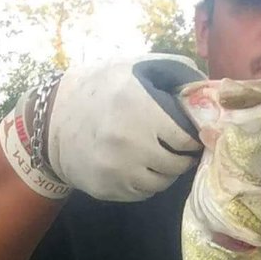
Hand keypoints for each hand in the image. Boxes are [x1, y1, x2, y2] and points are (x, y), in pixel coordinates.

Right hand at [46, 55, 204, 201]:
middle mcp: (129, 143)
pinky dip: (146, 183)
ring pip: (160, 183)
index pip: (184, 139)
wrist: (53, 118)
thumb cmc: (101, 88)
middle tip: (179, 152)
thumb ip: (173, 70)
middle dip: (182, 159)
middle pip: (176, 166)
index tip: (192, 137)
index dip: (192, 139)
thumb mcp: (134, 66)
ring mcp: (117, 170)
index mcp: (139, 109)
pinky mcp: (107, 188)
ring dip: (165, 173)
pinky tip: (139, 167)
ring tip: (159, 159)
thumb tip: (208, 85)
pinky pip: (141, 193)